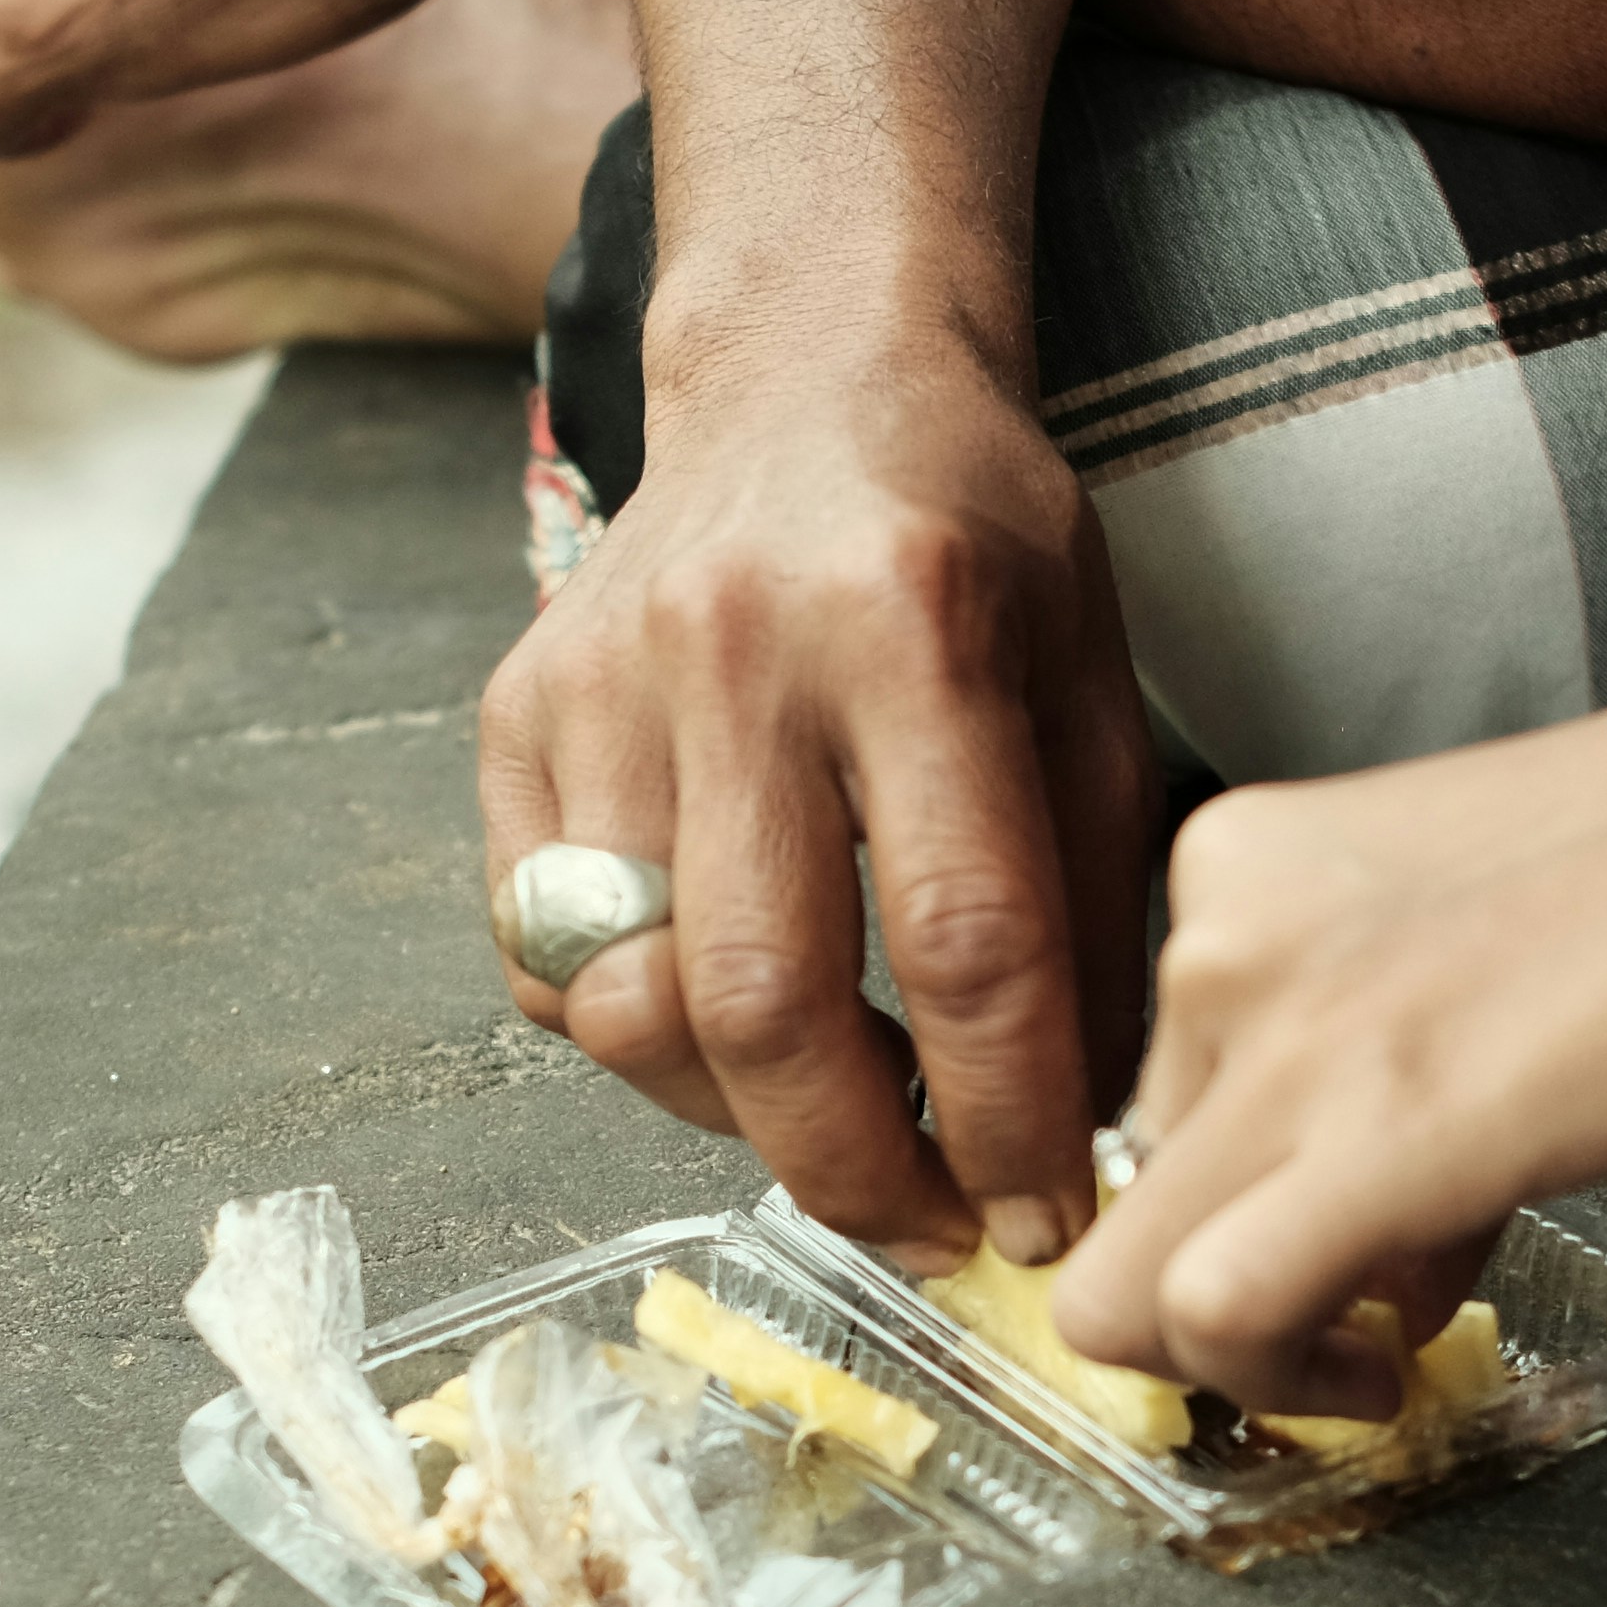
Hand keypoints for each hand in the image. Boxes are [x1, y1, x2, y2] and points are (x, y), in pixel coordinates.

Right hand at [476, 345, 1155, 1272]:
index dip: (1006, 1117)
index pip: (963, 942)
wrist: (803, 376)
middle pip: (764, 1002)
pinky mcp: (515, 715)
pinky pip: (541, 958)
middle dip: (852, 1168)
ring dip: (738, 1114)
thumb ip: (1091, 899)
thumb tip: (1079, 1127)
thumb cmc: (972, 541)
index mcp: (915, 626)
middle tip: (926, 1230)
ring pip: (630, 1003)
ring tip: (832, 1116)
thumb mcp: (1090, 679)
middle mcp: (737, 652)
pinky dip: (633, 1032)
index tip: (1040, 1216)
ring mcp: (600, 684)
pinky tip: (723, 1013)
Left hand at [1049, 638, 1606, 1409]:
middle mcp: (1219, 936)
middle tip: (1381, 1294)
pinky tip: (1383, 1374)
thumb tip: (1353, 1218)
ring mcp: (1276, 1032)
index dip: (1245, 1198)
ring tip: (1388, 1341)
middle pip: (1132, 1198)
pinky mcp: (1363, 1131)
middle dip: (1251, 1276)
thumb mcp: (1464, 932)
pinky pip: (1205, 1318)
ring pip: (1125, 1289)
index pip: (1157, 1098)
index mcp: (1237, 870)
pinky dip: (1281, 1386)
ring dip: (1254, 1358)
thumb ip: (1365, 1045)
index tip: (1335, 1242)